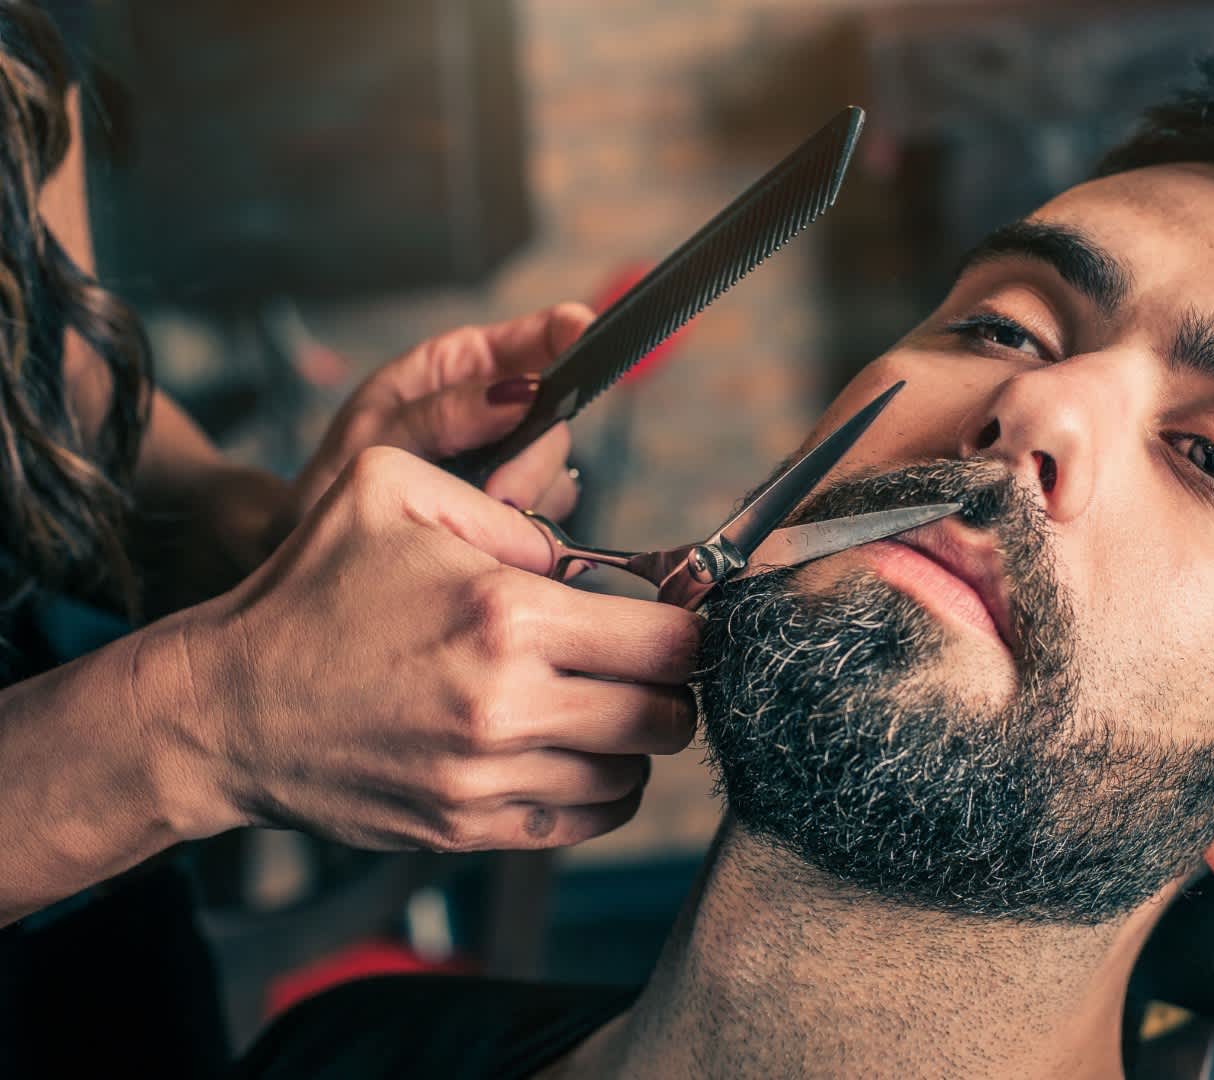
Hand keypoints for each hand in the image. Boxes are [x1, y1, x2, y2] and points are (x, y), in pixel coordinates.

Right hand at [190, 446, 697, 851]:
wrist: (226, 709)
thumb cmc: (309, 594)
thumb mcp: (389, 491)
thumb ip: (504, 505)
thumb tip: (580, 557)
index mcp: (506, 615)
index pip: (669, 643)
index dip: (688, 630)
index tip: (673, 622)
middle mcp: (507, 705)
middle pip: (666, 717)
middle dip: (671, 690)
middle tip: (644, 668)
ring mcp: (487, 777)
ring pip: (631, 778)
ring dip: (633, 744)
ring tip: (601, 708)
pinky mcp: (465, 828)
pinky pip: (582, 823)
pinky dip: (598, 793)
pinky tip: (572, 755)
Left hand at [290, 303, 596, 530]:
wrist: (319, 541)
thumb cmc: (336, 476)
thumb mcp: (376, 434)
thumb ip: (444, 413)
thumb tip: (521, 392)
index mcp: (464, 365)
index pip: (540, 334)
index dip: (573, 331)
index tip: (587, 337)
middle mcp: (499, 407)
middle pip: (559, 417)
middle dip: (536, 458)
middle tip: (501, 496)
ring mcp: (511, 459)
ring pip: (558, 471)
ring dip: (528, 500)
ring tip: (475, 524)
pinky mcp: (515, 508)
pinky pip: (547, 516)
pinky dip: (525, 531)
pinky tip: (486, 539)